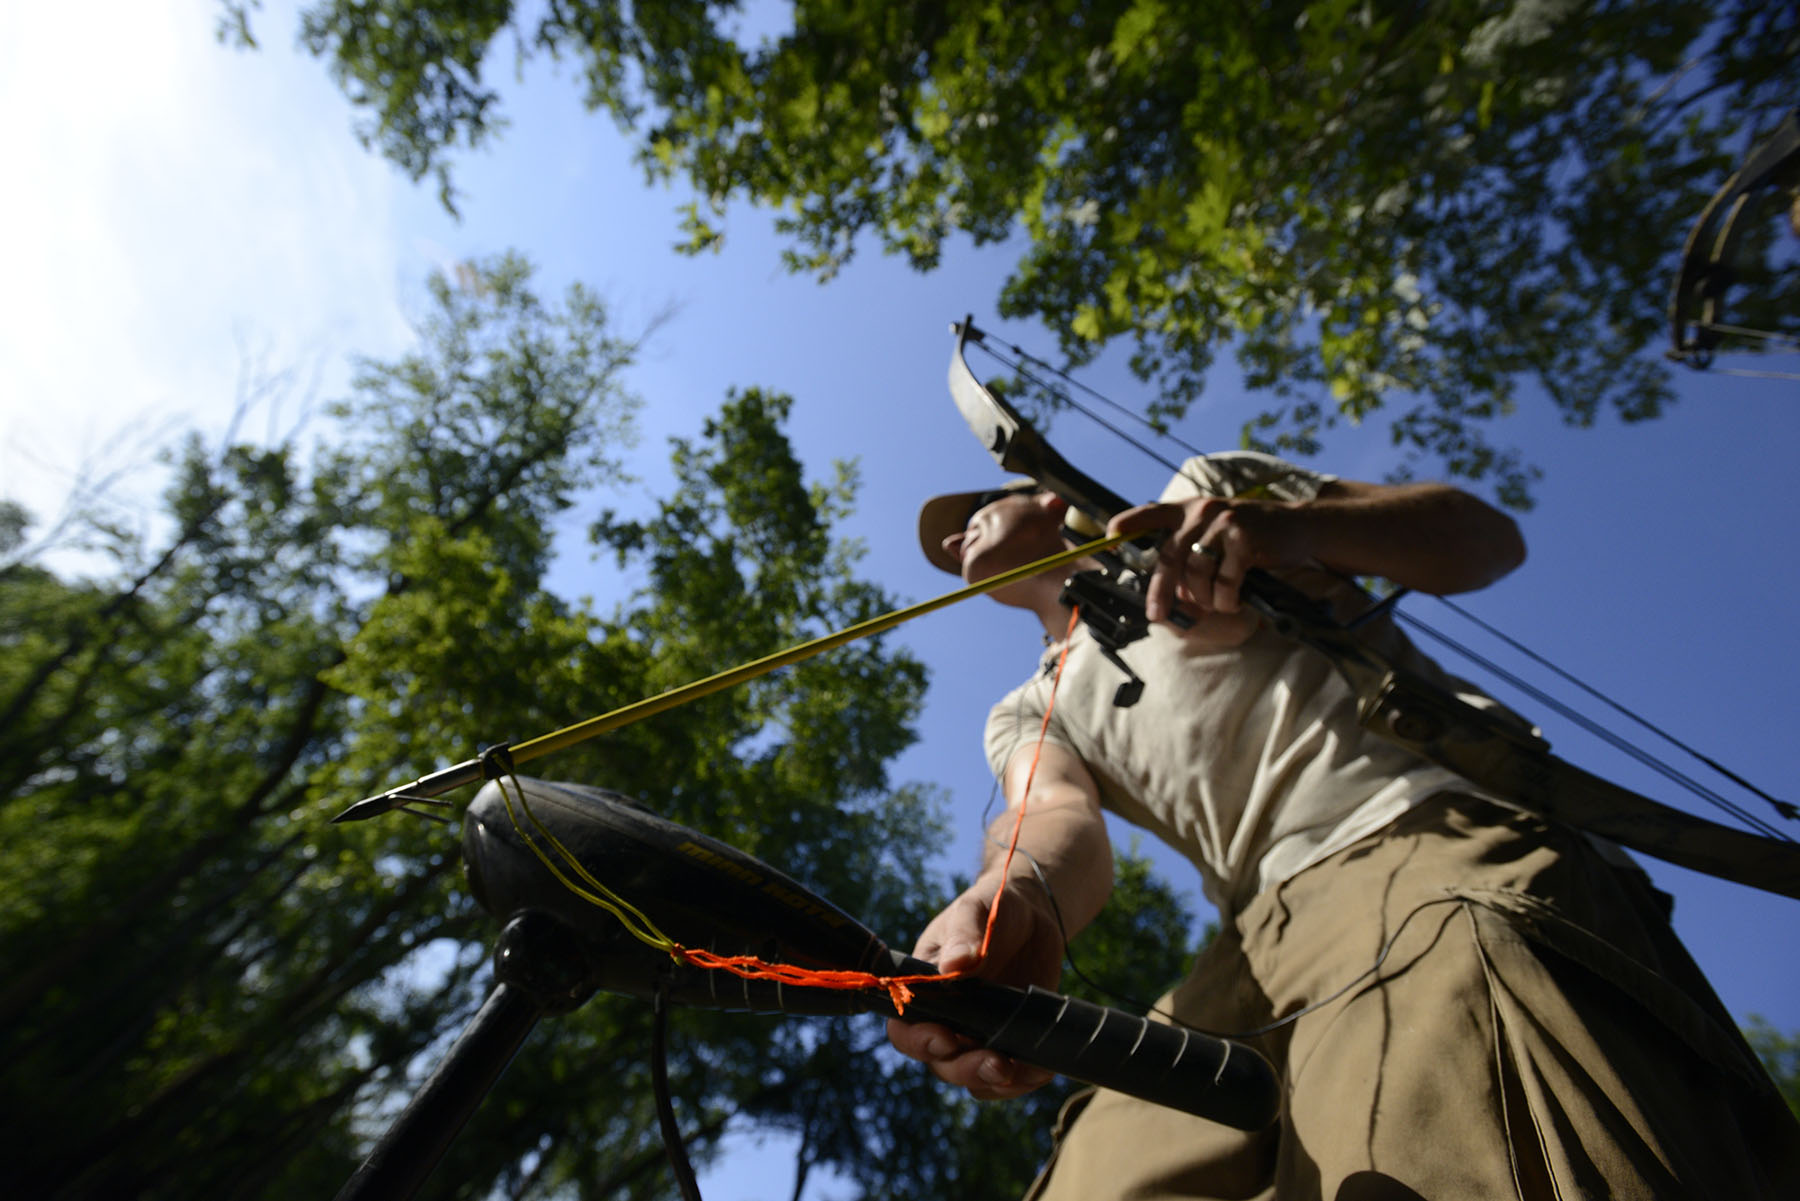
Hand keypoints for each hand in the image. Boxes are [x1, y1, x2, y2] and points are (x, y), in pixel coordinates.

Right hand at [886, 873, 1063, 1099]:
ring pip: (974, 1078)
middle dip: (965, 1068)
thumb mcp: (976, 911)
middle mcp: (947, 1019)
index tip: (946, 1038)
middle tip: (997, 1062)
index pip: (905, 1029)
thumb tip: (955, 965)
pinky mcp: (1010, 1040)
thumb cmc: (992, 909)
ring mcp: (979, 1034)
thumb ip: (966, 934)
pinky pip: (1009, 1077)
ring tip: (1022, 1069)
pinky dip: (1024, 1080)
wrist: (1032, 915)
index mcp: (924, 991)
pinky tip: (1041, 1068)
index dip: (919, 1041)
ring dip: (995, 1081)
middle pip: (940, 1063)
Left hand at [1108, 496, 1312, 622]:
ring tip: (1216, 605)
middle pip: (1169, 556)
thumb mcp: (1219, 531)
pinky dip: (1226, 598)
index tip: (1110, 533)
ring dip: (1203, 598)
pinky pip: (1224, 580)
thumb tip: (1170, 588)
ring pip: (1195, 572)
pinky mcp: (1244, 538)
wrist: (1301, 527)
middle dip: (1160, 591)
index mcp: (1191, 509)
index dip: (1130, 522)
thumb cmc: (1255, 536)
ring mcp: (1223, 522)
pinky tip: (1234, 602)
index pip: (1153, 513)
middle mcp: (1202, 511)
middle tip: (1157, 615)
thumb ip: (1192, 549)